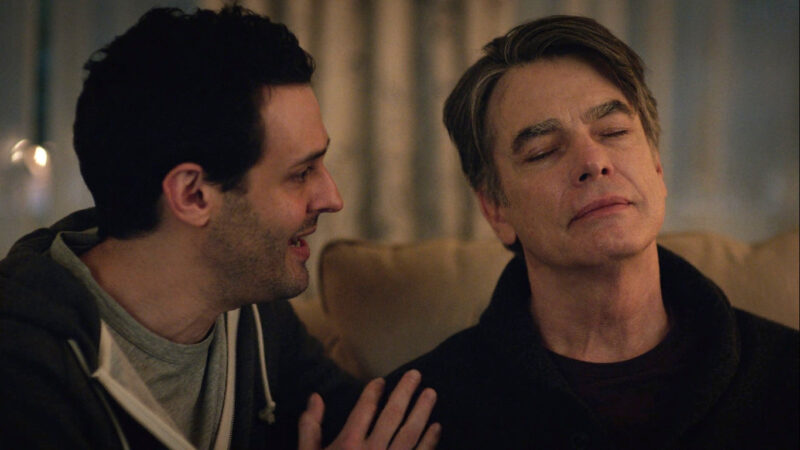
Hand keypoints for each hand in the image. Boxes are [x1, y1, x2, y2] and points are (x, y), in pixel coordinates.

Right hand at [298, 369, 439, 448]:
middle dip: (404, 393)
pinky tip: (436, 427)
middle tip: (416, 374)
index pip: (364, 409)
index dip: (374, 392)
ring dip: (422, 412)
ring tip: (431, 393)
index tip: (382, 381)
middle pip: (392, 415)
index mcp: (347, 444)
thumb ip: (310, 428)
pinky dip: (429, 441)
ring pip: (410, 433)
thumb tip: (315, 397)